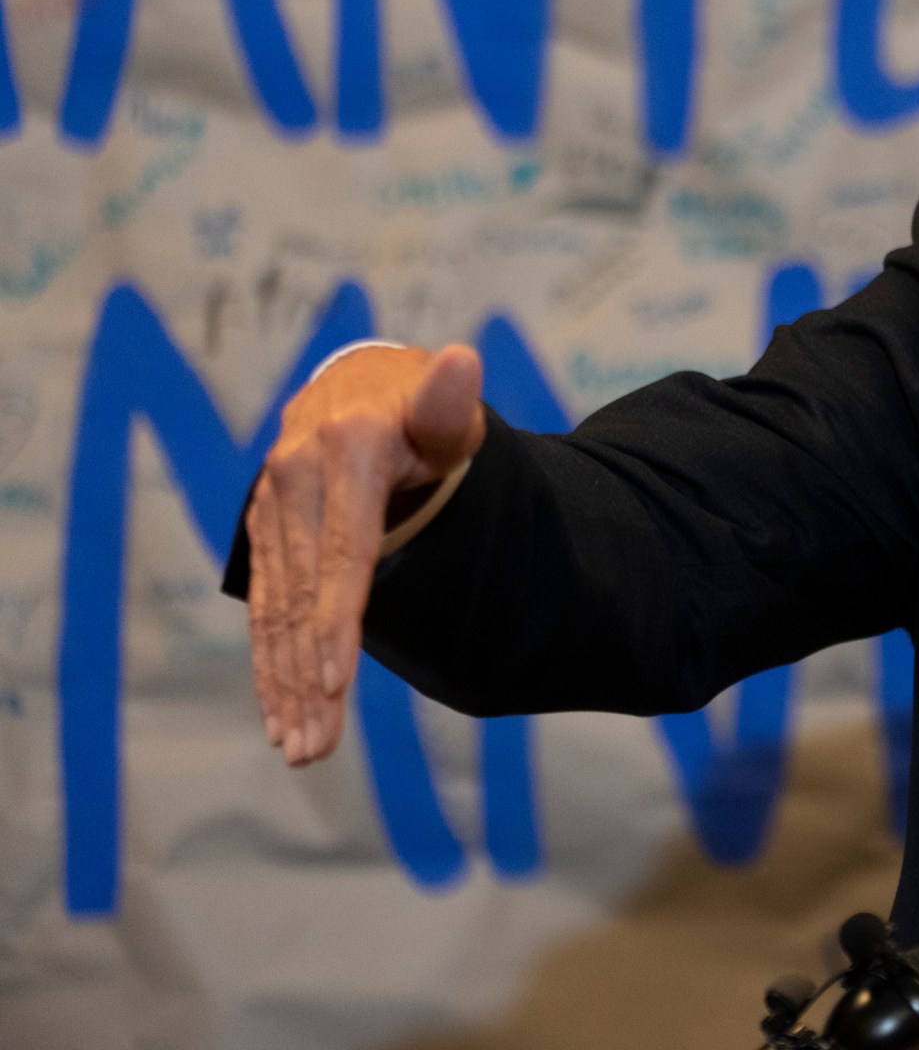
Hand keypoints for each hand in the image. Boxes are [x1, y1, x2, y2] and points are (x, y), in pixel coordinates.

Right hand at [247, 343, 483, 766]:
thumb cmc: (421, 407)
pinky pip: (264, 602)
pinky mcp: (263, 528)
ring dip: (283, 683)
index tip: (336, 682)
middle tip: (316, 748)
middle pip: (302, 595)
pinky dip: (269, 658)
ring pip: (275, 608)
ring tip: (300, 747)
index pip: (343, 553)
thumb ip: (450, 400)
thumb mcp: (443, 406)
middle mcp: (293, 477)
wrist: (364, 386)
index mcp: (342, 452)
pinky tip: (278, 710)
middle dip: (306, 677)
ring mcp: (271, 505)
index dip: (337, 620)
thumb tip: (464, 362)